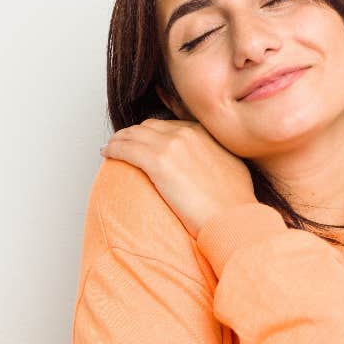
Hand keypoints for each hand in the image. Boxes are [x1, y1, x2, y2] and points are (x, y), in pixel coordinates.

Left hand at [100, 118, 256, 237]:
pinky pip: (125, 148)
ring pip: (134, 134)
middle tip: (125, 145)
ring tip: (112, 147)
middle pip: (149, 126)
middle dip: (136, 134)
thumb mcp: (233, 167)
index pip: (170, 125)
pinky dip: (113, 148)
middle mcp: (187, 133)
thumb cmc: (236, 203)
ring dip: (120, 139)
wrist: (234, 219)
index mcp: (204, 133)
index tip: (147, 141)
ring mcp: (171, 146)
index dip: (155, 133)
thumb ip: (216, 156)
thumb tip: (210, 164)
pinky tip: (107, 153)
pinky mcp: (157, 163)